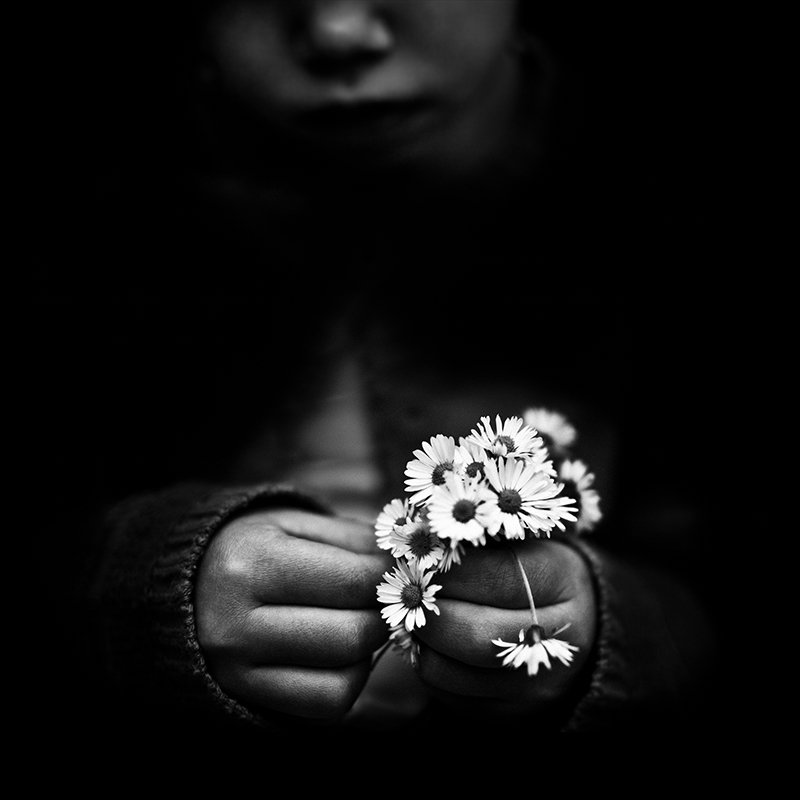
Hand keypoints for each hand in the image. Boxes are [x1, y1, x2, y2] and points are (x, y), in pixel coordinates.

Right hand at [195, 507, 390, 719]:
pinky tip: (342, 653)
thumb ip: (352, 537)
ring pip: (344, 677)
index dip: (390, 578)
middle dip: (384, 617)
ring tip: (362, 622)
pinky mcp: (246, 695)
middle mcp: (237, 620)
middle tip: (386, 599)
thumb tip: (406, 561)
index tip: (398, 571)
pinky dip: (350, 681)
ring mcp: (238, 666)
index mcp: (252, 560)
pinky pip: (326, 705)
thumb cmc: (253, 546)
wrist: (185, 585)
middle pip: (351, 635)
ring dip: (369, 651)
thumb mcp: (294, 522)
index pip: (352, 581)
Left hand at [412, 538, 596, 716]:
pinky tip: (432, 639)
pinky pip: (446, 693)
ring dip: (419, 639)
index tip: (421, 556)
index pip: (497, 577)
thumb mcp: (524, 542)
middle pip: (474, 634)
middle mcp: (555, 644)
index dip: (450, 568)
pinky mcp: (508, 713)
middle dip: (428, 609)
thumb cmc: (535, 569)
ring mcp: (533, 686)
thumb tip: (422, 537)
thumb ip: (480, 540)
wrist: (580, 624)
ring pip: (450, 671)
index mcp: (562, 584)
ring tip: (415, 612)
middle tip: (409, 588)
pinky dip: (428, 663)